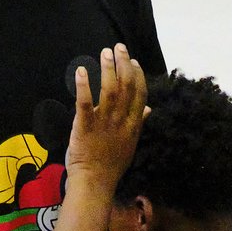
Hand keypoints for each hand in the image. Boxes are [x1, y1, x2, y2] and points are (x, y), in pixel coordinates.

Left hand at [67, 45, 147, 179]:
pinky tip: (82, 71)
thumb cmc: (112, 164)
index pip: (140, 94)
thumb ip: (139, 123)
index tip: (134, 61)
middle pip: (127, 87)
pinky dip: (84, 86)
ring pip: (109, 91)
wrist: (95, 182)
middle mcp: (121, 121)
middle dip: (124, 64)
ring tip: (105, 53)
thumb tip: (149, 109)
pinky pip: (85, 104)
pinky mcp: (85, 127)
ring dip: (108, 69)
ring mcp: (104, 124)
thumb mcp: (130, 144)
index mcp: (133, 125)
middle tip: (118, 48)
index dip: (138, 75)